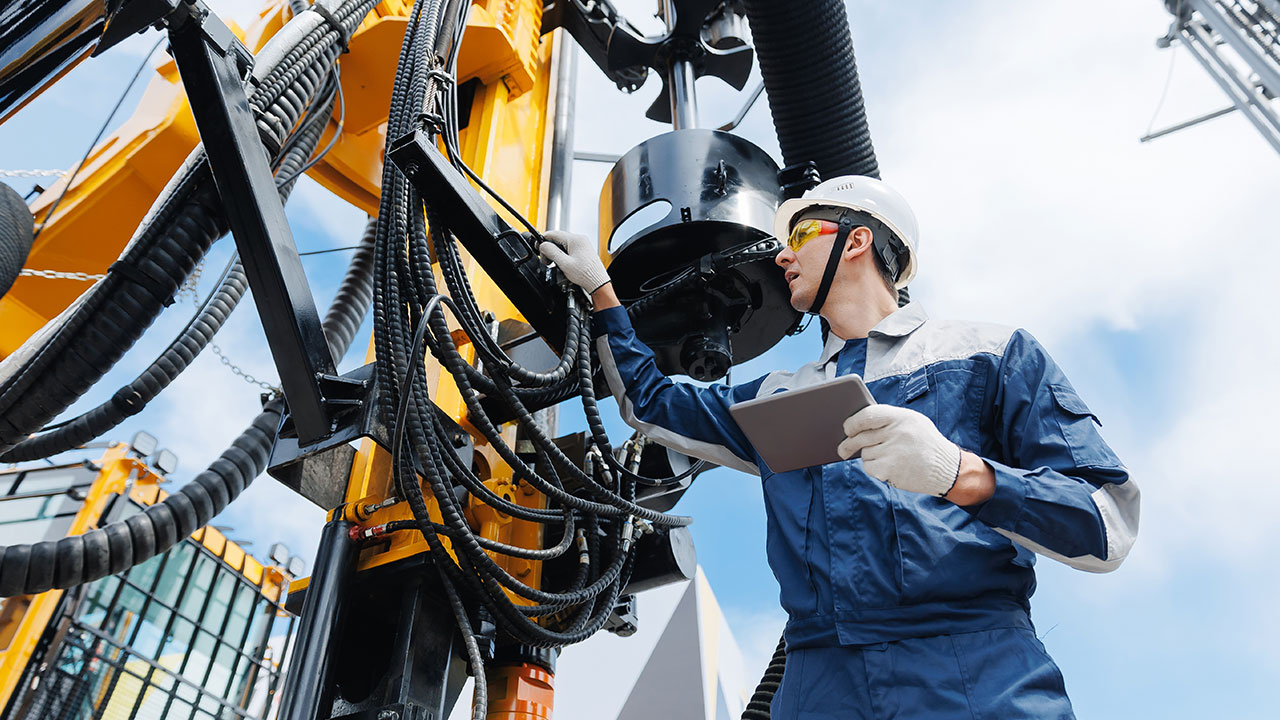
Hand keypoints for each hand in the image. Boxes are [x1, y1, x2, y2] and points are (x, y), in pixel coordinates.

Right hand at [539, 230, 610, 292]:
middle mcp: (580, 239)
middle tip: (547, 261)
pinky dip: (563, 254)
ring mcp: (582, 244)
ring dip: (556, 252)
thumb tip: (543, 245)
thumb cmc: (585, 274)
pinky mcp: (583, 250)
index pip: (553, 234)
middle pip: (557, 238)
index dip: (543, 241)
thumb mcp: (564, 263)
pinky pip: (569, 248)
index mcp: (575, 239)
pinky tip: (562, 263)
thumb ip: (551, 252)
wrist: (597, 282)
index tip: (539, 250)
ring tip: (555, 263)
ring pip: (562, 244)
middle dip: (549, 249)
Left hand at [837, 404, 960, 496]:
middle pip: (861, 437)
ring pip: (865, 453)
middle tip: (842, 449)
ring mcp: (892, 452)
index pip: (868, 415)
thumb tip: (857, 423)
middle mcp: (896, 433)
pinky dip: (875, 468)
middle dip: (848, 443)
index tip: (846, 428)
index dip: (853, 422)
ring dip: (870, 456)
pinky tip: (891, 467)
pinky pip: (869, 467)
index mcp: (902, 417)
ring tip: (890, 457)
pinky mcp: (889, 469)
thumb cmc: (925, 443)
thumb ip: (889, 420)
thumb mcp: (913, 423)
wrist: (947, 469)